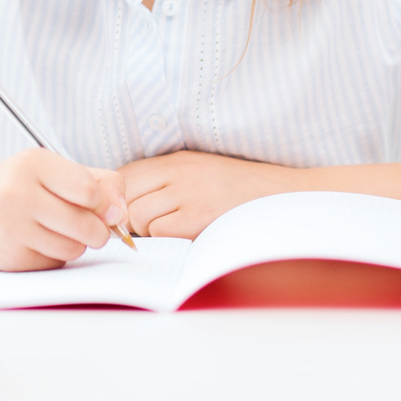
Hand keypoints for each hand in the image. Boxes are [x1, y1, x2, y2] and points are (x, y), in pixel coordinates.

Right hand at [0, 149, 127, 270]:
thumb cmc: (12, 187)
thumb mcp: (49, 170)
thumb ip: (94, 181)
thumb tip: (121, 213)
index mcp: (34, 163)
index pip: (89, 190)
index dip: (106, 204)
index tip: (108, 209)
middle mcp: (19, 193)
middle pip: (87, 225)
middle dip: (99, 231)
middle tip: (92, 227)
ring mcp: (12, 228)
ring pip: (74, 248)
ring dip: (77, 244)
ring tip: (59, 230)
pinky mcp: (11, 258)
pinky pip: (55, 264)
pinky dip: (56, 256)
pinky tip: (38, 242)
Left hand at [119, 151, 302, 238]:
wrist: (282, 198)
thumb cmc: (238, 193)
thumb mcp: (198, 174)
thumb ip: (164, 183)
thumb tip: (124, 208)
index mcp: (177, 160)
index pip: (125, 174)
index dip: (118, 198)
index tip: (124, 215)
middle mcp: (180, 171)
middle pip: (126, 194)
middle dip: (126, 218)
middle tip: (141, 233)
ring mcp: (190, 192)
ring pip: (139, 215)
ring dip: (146, 232)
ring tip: (168, 236)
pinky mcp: (200, 216)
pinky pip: (160, 231)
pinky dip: (163, 241)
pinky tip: (182, 241)